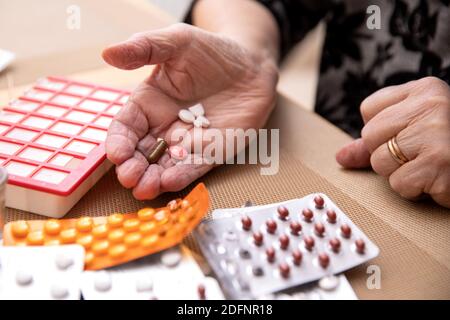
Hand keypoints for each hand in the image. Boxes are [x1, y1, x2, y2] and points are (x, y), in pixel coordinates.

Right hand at [102, 23, 277, 199]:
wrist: (250, 65)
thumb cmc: (211, 51)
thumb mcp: (176, 42)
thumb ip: (144, 48)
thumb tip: (108, 52)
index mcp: (149, 103)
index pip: (126, 127)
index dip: (119, 142)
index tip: (116, 154)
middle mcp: (163, 126)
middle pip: (141, 153)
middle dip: (132, 167)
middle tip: (129, 177)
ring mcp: (187, 142)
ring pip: (163, 166)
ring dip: (152, 179)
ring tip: (144, 189)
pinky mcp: (210, 152)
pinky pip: (193, 167)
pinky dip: (181, 176)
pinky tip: (169, 182)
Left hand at [336, 77, 449, 207]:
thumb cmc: (449, 143)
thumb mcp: (416, 127)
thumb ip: (376, 139)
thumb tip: (340, 157)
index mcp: (424, 89)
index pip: (368, 109)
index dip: (382, 130)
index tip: (408, 134)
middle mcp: (431, 105)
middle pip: (370, 136)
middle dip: (389, 153)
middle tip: (421, 153)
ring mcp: (436, 134)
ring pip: (380, 163)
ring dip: (403, 174)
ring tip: (430, 166)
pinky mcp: (439, 163)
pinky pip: (400, 184)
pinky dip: (417, 190)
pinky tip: (438, 179)